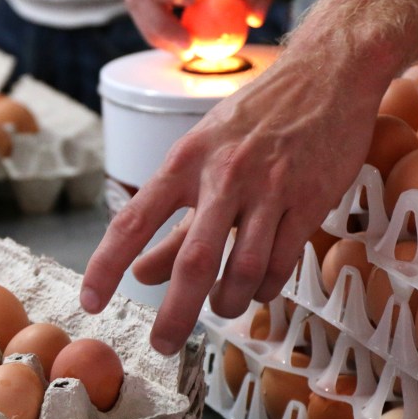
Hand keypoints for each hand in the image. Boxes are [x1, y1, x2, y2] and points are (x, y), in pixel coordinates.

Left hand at [80, 49, 381, 354]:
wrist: (326, 74)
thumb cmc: (255, 117)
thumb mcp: (202, 155)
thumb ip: (172, 221)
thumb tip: (140, 272)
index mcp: (185, 160)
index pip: (133, 220)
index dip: (106, 266)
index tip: (91, 301)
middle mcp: (224, 175)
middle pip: (193, 262)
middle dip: (174, 314)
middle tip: (162, 344)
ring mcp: (269, 189)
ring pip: (243, 272)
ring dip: (227, 304)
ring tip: (220, 309)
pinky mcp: (310, 201)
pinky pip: (281, 264)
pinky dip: (263, 289)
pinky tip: (257, 288)